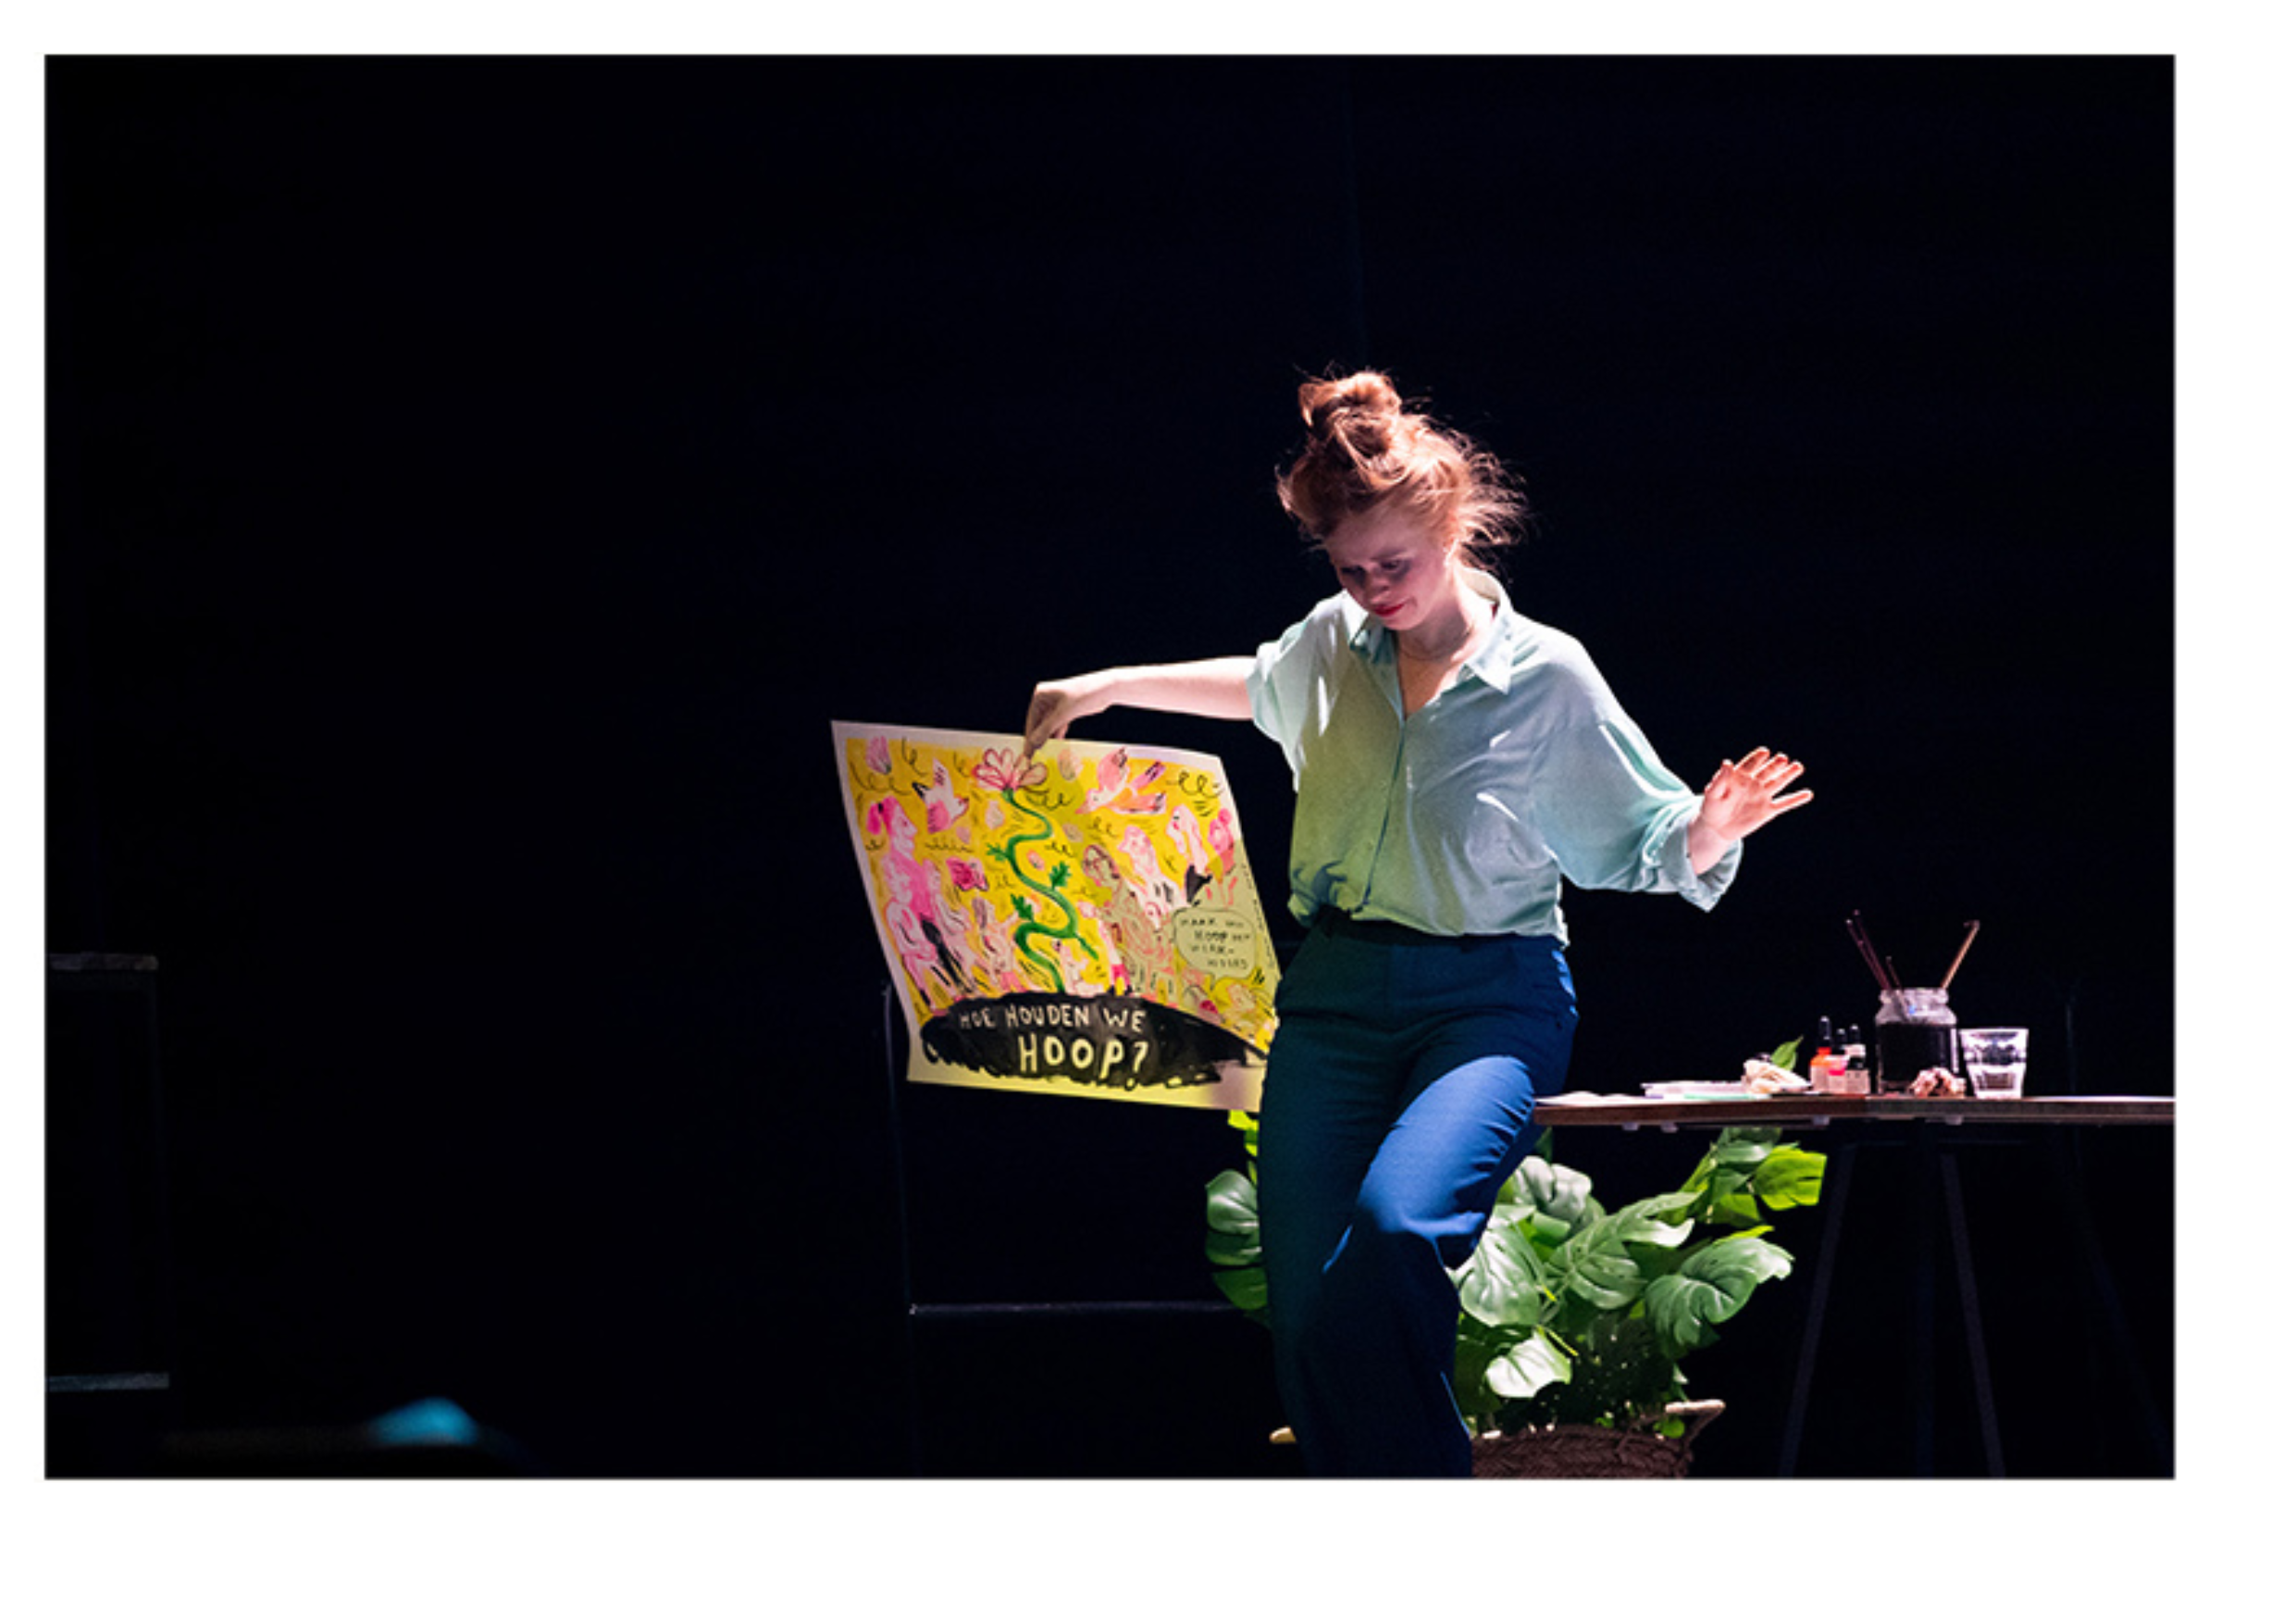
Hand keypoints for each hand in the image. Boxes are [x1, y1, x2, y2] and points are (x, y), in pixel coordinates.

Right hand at [1022, 676, 1103, 756]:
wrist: (1106, 689)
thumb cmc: (1085, 695)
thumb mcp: (1064, 713)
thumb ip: (1047, 729)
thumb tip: (1033, 743)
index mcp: (1040, 694)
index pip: (1031, 719)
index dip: (1030, 737)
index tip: (1027, 753)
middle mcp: (1046, 699)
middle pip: (1039, 723)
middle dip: (1038, 739)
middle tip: (1034, 757)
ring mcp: (1056, 705)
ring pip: (1048, 726)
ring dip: (1048, 739)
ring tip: (1044, 754)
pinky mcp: (1066, 710)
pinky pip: (1058, 725)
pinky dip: (1058, 735)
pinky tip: (1056, 746)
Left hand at [1694, 747, 1813, 845]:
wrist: (1717, 827)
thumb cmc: (1712, 806)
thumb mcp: (1712, 793)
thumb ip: (1720, 779)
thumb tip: (1727, 763)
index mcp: (1740, 775)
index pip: (1750, 764)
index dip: (1757, 758)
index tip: (1765, 752)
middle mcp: (1754, 782)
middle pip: (1767, 771)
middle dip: (1775, 765)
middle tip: (1782, 758)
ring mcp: (1762, 795)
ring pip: (1778, 783)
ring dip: (1788, 775)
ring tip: (1798, 766)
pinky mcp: (1768, 810)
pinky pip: (1784, 804)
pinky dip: (1796, 799)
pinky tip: (1808, 794)